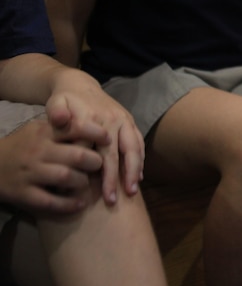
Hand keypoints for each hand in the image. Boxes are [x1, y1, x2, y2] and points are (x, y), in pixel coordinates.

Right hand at [0, 117, 102, 214]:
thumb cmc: (23, 144)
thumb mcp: (39, 129)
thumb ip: (63, 126)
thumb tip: (98, 123)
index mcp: (44, 132)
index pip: (75, 128)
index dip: (96, 134)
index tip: (109, 139)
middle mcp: (39, 151)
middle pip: (77, 156)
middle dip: (95, 162)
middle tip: (99, 165)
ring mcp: (30, 173)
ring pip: (66, 178)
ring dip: (83, 182)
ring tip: (87, 182)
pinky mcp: (23, 193)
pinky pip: (50, 201)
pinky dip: (68, 204)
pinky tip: (80, 204)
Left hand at [46, 72, 144, 204]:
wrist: (81, 85)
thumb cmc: (65, 100)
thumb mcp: (55, 103)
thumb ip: (56, 112)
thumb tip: (59, 120)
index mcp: (93, 119)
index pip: (92, 150)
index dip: (91, 172)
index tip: (88, 194)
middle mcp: (112, 121)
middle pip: (116, 153)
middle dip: (115, 178)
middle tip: (112, 200)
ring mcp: (124, 121)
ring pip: (133, 149)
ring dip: (133, 172)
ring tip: (131, 192)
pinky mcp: (130, 122)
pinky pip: (139, 143)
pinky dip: (140, 161)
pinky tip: (138, 178)